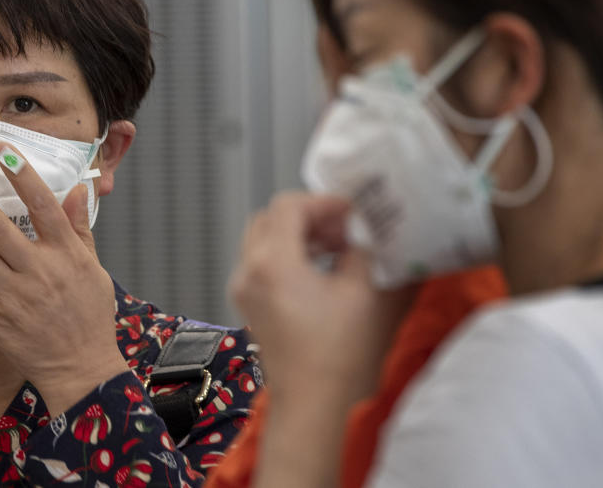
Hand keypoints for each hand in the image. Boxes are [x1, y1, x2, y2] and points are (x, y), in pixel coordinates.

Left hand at [0, 143, 128, 414]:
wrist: (80, 369)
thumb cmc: (90, 316)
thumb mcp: (94, 268)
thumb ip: (81, 227)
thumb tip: (78, 187)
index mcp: (67, 255)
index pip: (43, 205)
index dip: (22, 174)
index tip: (1, 148)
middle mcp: (39, 271)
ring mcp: (14, 294)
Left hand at [230, 192, 412, 402]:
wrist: (310, 400)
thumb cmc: (335, 351)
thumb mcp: (359, 291)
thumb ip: (359, 251)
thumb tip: (357, 235)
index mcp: (272, 261)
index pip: (288, 206)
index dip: (322, 202)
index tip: (349, 212)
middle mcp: (248, 270)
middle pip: (269, 217)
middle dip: (307, 216)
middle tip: (341, 228)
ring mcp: (242, 287)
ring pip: (261, 238)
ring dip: (296, 234)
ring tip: (335, 248)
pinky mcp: (246, 303)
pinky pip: (260, 262)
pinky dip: (285, 254)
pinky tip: (318, 268)